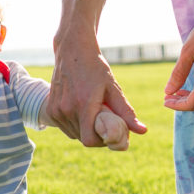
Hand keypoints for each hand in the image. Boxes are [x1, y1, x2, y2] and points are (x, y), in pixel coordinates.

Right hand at [47, 22, 145, 146]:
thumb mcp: (113, 88)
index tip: (110, 133)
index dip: (102, 142)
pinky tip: (81, 110)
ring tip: (93, 114)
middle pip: (83, 139)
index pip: (90, 141)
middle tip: (105, 122)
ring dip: (85, 130)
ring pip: (73, 134)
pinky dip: (75, 124)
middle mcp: (66, 109)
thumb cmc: (95, 67)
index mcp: (84, 105)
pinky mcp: (50, 108)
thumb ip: (126, 112)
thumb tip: (143, 131)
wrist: (73, 51)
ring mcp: (56, 110)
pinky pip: (64, 127)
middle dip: (96, 135)